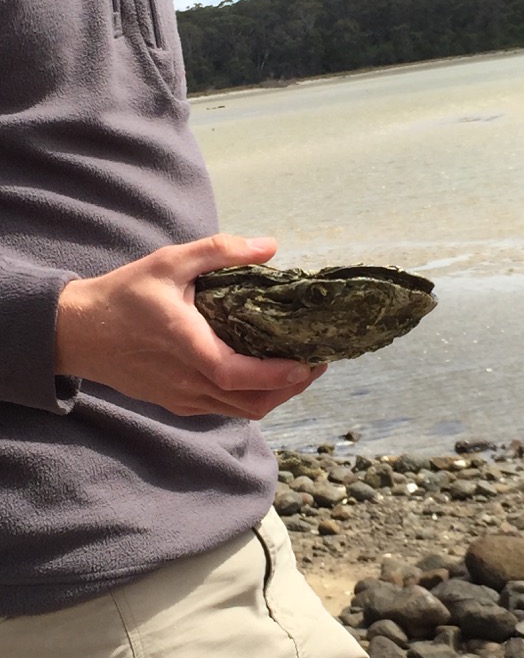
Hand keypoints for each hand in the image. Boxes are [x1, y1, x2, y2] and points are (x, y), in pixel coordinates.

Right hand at [55, 234, 326, 417]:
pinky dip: (247, 398)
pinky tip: (257, 375)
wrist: (76, 332)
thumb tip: (270, 245)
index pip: (242, 375)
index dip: (280, 375)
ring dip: (272, 396)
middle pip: (252, 404)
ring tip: (293, 371)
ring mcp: (181, 397)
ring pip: (239, 412)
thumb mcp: (169, 263)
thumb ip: (220, 251)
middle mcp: (188, 382)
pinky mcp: (175, 402)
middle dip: (289, 389)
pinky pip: (221, 410)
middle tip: (313, 365)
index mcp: (188, 348)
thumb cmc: (123, 296)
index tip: (310, 363)